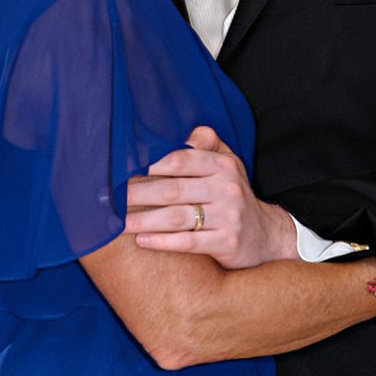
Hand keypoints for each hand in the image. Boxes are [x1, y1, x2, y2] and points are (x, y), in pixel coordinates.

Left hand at [125, 126, 297, 268]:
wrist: (265, 235)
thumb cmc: (233, 197)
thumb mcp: (228, 165)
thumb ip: (208, 144)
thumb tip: (185, 132)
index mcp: (224, 166)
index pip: (181, 160)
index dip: (149, 165)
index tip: (122, 170)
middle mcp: (228, 189)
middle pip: (173, 190)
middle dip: (138, 194)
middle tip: (110, 199)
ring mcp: (229, 217)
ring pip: (178, 217)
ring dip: (144, 220)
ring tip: (118, 224)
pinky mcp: (227, 243)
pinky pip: (189, 242)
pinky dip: (163, 242)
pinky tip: (142, 241)